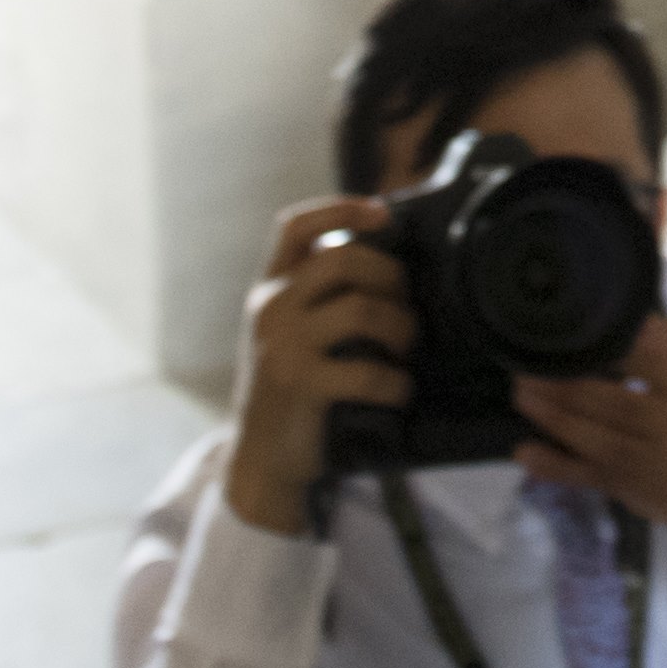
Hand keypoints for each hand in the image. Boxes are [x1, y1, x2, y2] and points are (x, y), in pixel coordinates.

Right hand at [226, 199, 414, 537]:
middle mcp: (270, 309)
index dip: (342, 209)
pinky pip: (367, 370)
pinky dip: (395, 381)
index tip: (383, 214)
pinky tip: (398, 390)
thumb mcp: (289, 332)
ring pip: (362, 309)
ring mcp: (283, 346)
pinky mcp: (300, 386)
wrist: (260, 458)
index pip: (296, 226)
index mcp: (270, 289)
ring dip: (401, 327)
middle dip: (390, 276)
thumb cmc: (291, 389)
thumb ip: (317, 295)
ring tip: (406, 347)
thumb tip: (386, 256)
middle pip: (343, 259)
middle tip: (406, 306)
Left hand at [515, 315, 666, 550]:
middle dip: (560, 381)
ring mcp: (649, 462)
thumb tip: (620, 315)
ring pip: (590, 436)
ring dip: (549, 414)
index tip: (565, 327)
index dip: (599, 341)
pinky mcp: (631, 491)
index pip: (640, 354)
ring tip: (521, 393)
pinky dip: (552, 466)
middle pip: (606, 398)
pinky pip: (586, 477)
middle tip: (525, 363)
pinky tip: (524, 451)